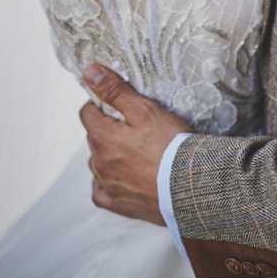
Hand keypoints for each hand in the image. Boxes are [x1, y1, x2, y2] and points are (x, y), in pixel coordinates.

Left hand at [80, 64, 188, 222]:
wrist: (188, 184)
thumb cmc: (170, 145)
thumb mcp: (144, 109)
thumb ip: (114, 91)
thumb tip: (89, 73)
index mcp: (102, 137)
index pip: (87, 113)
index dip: (101, 104)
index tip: (118, 104)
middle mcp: (99, 163)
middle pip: (94, 138)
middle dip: (108, 129)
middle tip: (134, 126)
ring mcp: (108, 185)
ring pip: (99, 164)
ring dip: (109, 156)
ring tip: (134, 152)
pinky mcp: (118, 204)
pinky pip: (102, 192)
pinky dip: (107, 183)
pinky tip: (122, 177)